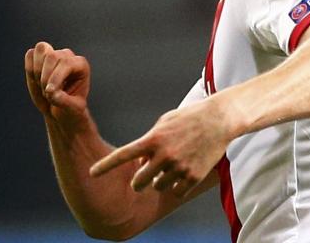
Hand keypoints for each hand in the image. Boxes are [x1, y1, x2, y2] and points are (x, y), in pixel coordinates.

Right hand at [24, 42, 90, 124]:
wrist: (58, 110)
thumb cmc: (70, 109)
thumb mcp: (72, 109)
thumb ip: (64, 101)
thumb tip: (51, 92)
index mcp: (80, 65)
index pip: (66, 63)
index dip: (55, 77)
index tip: (49, 92)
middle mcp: (67, 56)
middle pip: (52, 56)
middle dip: (45, 77)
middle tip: (47, 94)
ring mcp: (53, 55)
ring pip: (41, 49)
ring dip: (36, 70)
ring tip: (41, 86)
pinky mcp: (39, 58)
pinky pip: (30, 54)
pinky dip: (29, 68)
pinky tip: (35, 80)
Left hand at [90, 98, 231, 195]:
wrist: (217, 120)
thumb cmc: (187, 119)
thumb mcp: (163, 123)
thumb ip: (149, 142)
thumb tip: (140, 162)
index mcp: (153, 139)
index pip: (124, 155)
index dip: (106, 166)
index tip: (92, 173)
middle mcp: (164, 155)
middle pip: (139, 181)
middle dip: (138, 182)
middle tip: (143, 177)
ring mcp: (179, 167)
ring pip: (158, 187)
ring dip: (159, 181)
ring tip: (170, 167)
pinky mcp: (193, 176)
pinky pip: (176, 192)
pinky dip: (176, 187)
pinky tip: (182, 174)